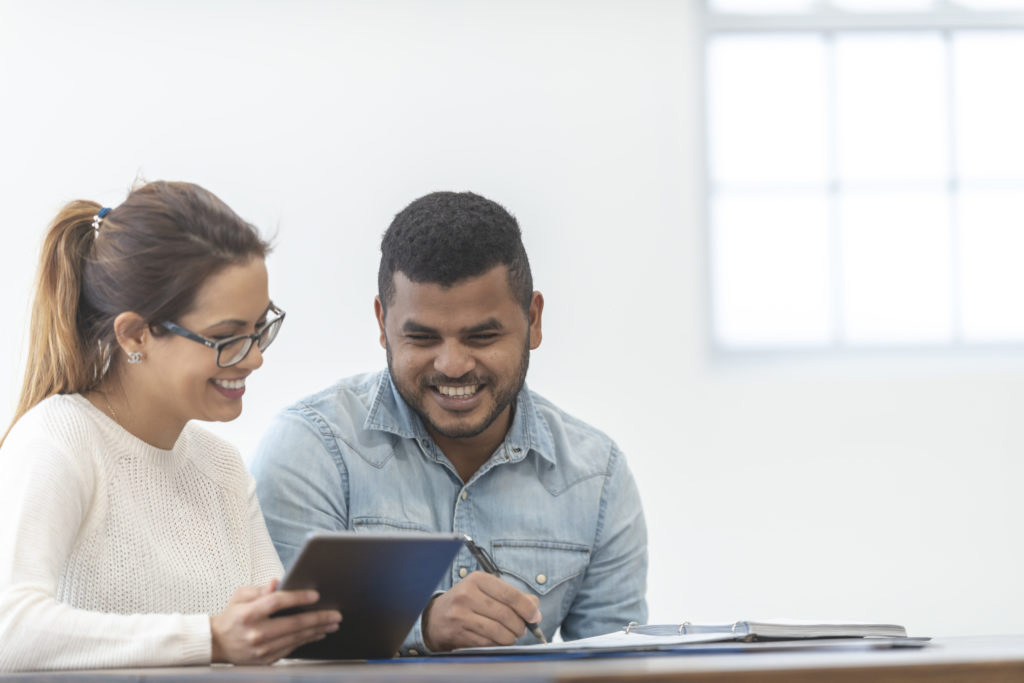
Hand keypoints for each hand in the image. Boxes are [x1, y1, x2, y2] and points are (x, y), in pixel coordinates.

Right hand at [209, 579, 342, 664]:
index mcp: (248, 614)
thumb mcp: (240, 596)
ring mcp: (261, 649)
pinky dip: (306, 640)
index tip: (316, 595)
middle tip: (335, 614)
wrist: (217, 644)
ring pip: (295, 638)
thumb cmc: (232, 616)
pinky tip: (317, 634)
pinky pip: (291, 648)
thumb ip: (261, 589)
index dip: (298, 598)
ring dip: (317, 631)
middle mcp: (255, 633)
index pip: (277, 602)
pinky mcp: (265, 660)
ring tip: (332, 624)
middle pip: (293, 624)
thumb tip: (278, 582)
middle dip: (318, 618)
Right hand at [421, 571, 540, 650]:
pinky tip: (497, 640)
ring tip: (510, 635)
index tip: (534, 616)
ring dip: (510, 637)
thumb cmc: (467, 602)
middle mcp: (467, 594)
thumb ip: (512, 596)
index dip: (526, 607)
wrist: (435, 617)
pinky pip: (486, 643)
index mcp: (478, 579)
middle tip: (522, 629)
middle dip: (519, 626)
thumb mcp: (486, 591)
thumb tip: (535, 610)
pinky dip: (497, 644)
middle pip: (505, 614)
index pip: (510, 594)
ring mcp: (460, 614)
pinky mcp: (457, 633)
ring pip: (497, 631)